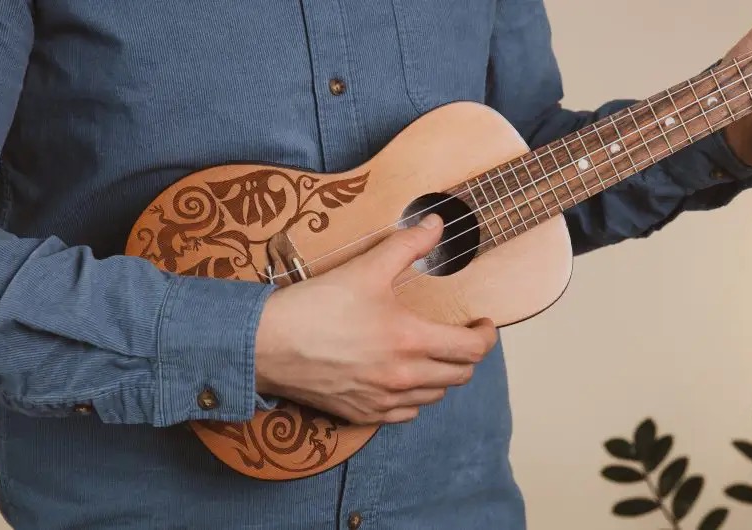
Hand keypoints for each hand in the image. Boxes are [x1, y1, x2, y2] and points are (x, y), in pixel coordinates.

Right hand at [253, 214, 497, 423]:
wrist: (264, 344)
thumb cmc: (315, 306)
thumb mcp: (365, 268)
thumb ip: (407, 245)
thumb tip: (437, 224)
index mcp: (411, 341)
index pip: (472, 350)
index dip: (486, 336)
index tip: (482, 324)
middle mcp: (403, 377)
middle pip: (459, 376)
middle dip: (467, 355)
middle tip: (460, 336)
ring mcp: (382, 400)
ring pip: (434, 397)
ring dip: (442, 376)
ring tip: (434, 355)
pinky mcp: (361, 414)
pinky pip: (405, 414)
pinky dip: (414, 398)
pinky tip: (404, 379)